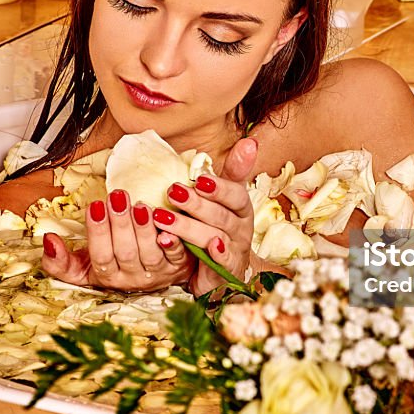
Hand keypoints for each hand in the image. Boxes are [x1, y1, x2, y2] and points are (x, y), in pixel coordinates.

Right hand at [41, 190, 193, 291]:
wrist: (154, 274)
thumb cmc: (116, 264)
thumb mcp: (84, 267)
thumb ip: (61, 261)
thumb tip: (48, 240)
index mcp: (107, 277)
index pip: (101, 256)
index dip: (97, 232)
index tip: (94, 205)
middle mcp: (132, 279)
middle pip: (125, 252)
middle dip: (120, 223)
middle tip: (117, 196)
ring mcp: (157, 274)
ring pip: (150, 253)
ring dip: (144, 229)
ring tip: (140, 205)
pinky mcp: (179, 267)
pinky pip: (177, 256)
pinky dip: (173, 243)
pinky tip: (169, 230)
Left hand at [152, 137, 257, 297]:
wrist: (225, 271)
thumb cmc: (219, 228)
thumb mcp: (224, 198)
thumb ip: (231, 172)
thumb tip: (250, 141)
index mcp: (239, 207)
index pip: (234, 193)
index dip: (219, 186)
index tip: (200, 178)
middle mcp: (241, 227)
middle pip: (221, 214)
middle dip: (196, 203)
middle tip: (172, 192)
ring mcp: (235, 250)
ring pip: (215, 236)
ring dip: (189, 227)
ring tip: (163, 219)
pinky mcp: (226, 272)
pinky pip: (222, 263)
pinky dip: (216, 255)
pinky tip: (205, 248)